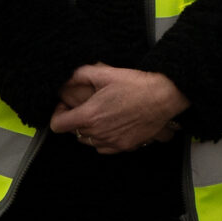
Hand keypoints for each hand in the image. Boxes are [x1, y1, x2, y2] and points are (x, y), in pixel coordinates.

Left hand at [50, 64, 187, 154]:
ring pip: (88, 141)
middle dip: (76, 119)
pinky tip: (112, 126)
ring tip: (101, 116)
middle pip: (74, 132)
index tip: (66, 107)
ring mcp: (111, 142)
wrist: (164, 97)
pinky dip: (103, 139)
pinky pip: (104, 148)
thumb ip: (81, 74)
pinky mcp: (124, 146)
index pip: (57, 125)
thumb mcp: (106, 73)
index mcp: (89, 115)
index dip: (58, 114)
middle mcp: (97, 133)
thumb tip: (67, 77)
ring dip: (89, 130)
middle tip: (87, 107)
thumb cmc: (137, 85)